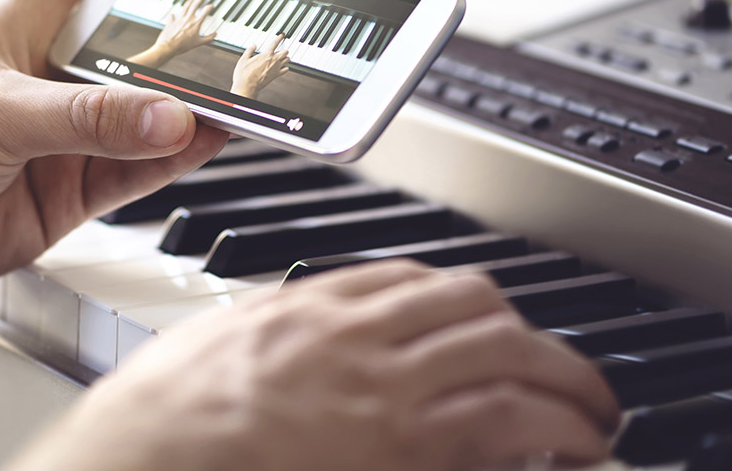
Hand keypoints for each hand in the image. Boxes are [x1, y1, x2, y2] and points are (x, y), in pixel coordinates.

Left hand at [0, 0, 228, 298]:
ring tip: (243, 87)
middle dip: (189, 28)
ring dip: (192, 101)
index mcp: (19, 24)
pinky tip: (209, 140)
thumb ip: (86, 119)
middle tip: (244, 20)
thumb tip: (171, 117)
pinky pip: (139, 168)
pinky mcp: (71, 189)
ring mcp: (64, 134)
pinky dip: (176, 156)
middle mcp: (48, 74)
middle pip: (136, 39)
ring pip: (147, 110)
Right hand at [12, 261, 618, 470]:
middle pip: (473, 305)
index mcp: (305, 312)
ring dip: (564, 380)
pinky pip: (508, 422)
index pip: (407, 280)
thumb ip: (265, 344)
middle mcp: (356, 337)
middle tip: (551, 365)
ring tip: (590, 410)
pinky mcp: (411, 447)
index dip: (457, 302)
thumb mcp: (205, 353)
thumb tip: (286, 352)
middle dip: (525, 334)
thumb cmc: (153, 428)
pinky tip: (572, 446)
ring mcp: (388, 390)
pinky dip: (554, 429)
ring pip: (508, 353)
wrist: (141, 466)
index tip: (475, 322)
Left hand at [128, 0, 216, 67]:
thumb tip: (215, 35)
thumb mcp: (198, 43)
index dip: (209, 7)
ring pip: (185, 7)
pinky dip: (173, 15)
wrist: (169, 47)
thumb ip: (208, 39)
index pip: (205, 12)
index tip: (211, 5)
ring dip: (189, 2)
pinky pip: (172, 16)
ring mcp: (179, 19)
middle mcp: (187, 19)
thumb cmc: (183, 46)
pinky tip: (173, 15)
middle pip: (195, 5)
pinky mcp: (171, 22)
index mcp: (195, 23)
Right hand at [231, 33, 289, 97]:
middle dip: (283, 49)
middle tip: (281, 49)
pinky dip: (285, 67)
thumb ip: (249, 50)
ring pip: (287, 60)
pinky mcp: (276, 75)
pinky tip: (283, 67)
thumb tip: (254, 45)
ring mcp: (276, 68)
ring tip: (283, 57)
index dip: (279, 37)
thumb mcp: (244, 59)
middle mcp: (273, 60)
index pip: (275, 43)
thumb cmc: (244, 74)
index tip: (282, 35)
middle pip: (285, 51)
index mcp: (266, 54)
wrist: (247, 86)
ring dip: (285, 57)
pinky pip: (286, 70)